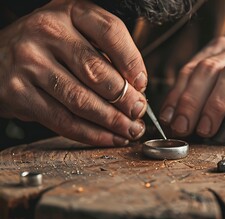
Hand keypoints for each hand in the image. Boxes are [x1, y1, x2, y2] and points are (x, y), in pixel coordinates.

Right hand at [0, 0, 147, 145]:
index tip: (142, 83)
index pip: (110, 31)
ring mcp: (29, 62)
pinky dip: (91, 134)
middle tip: (139, 112)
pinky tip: (109, 137)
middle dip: (125, 98)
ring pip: (80, 100)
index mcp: (69, 12)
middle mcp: (47, 32)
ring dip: (111, 120)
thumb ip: (104, 53)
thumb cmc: (47, 46)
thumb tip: (135, 89)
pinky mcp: (18, 92)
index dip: (132, 61)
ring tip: (130, 129)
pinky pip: (63, 120)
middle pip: (96, 70)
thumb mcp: (75, 33)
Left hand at [160, 37, 224, 136]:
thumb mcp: (216, 102)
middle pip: (208, 70)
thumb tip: (173, 124)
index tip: (169, 120)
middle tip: (185, 127)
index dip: (177, 95)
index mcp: (215, 53)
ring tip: (208, 128)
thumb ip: (198, 106)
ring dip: (217, 103)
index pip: (189, 70)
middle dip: (192, 101)